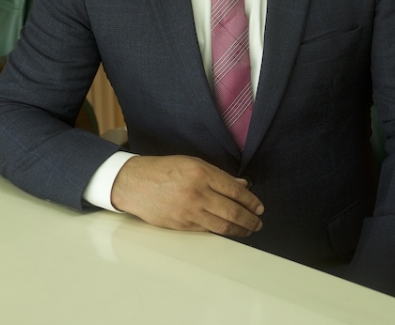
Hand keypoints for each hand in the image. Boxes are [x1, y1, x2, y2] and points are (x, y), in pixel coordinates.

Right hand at [110, 155, 263, 236]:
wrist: (134, 183)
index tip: (259, 207)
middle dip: (250, 219)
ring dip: (240, 230)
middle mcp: (197, 193)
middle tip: (258, 222)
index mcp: (201, 173)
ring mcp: (189, 211)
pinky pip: (207, 231)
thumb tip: (242, 186)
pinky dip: (221, 232)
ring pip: (222, 226)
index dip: (251, 201)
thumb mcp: (192, 163)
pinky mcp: (181, 225)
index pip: (235, 191)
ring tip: (248, 230)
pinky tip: (228, 231)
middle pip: (233, 211)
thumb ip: (218, 176)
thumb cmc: (163, 170)